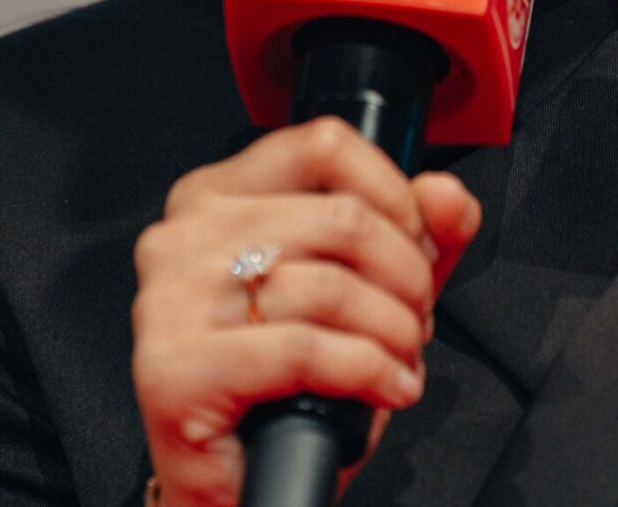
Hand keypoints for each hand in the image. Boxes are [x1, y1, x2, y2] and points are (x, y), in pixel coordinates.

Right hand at [131, 117, 482, 505]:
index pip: (322, 144)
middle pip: (340, 217)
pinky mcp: (176, 368)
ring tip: (402, 358)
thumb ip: (415, 237)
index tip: (418, 243)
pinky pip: (305, 349)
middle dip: (406, 277)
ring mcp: (171, 300)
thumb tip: (446, 194)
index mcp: (216, 196)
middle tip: (415, 320)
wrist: (234, 484)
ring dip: (394, 331)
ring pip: (329, 284)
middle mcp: (184, 235)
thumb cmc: (285, 385)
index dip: (394, 194)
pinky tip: (387, 387)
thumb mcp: (364, 293)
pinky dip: (368, 370)